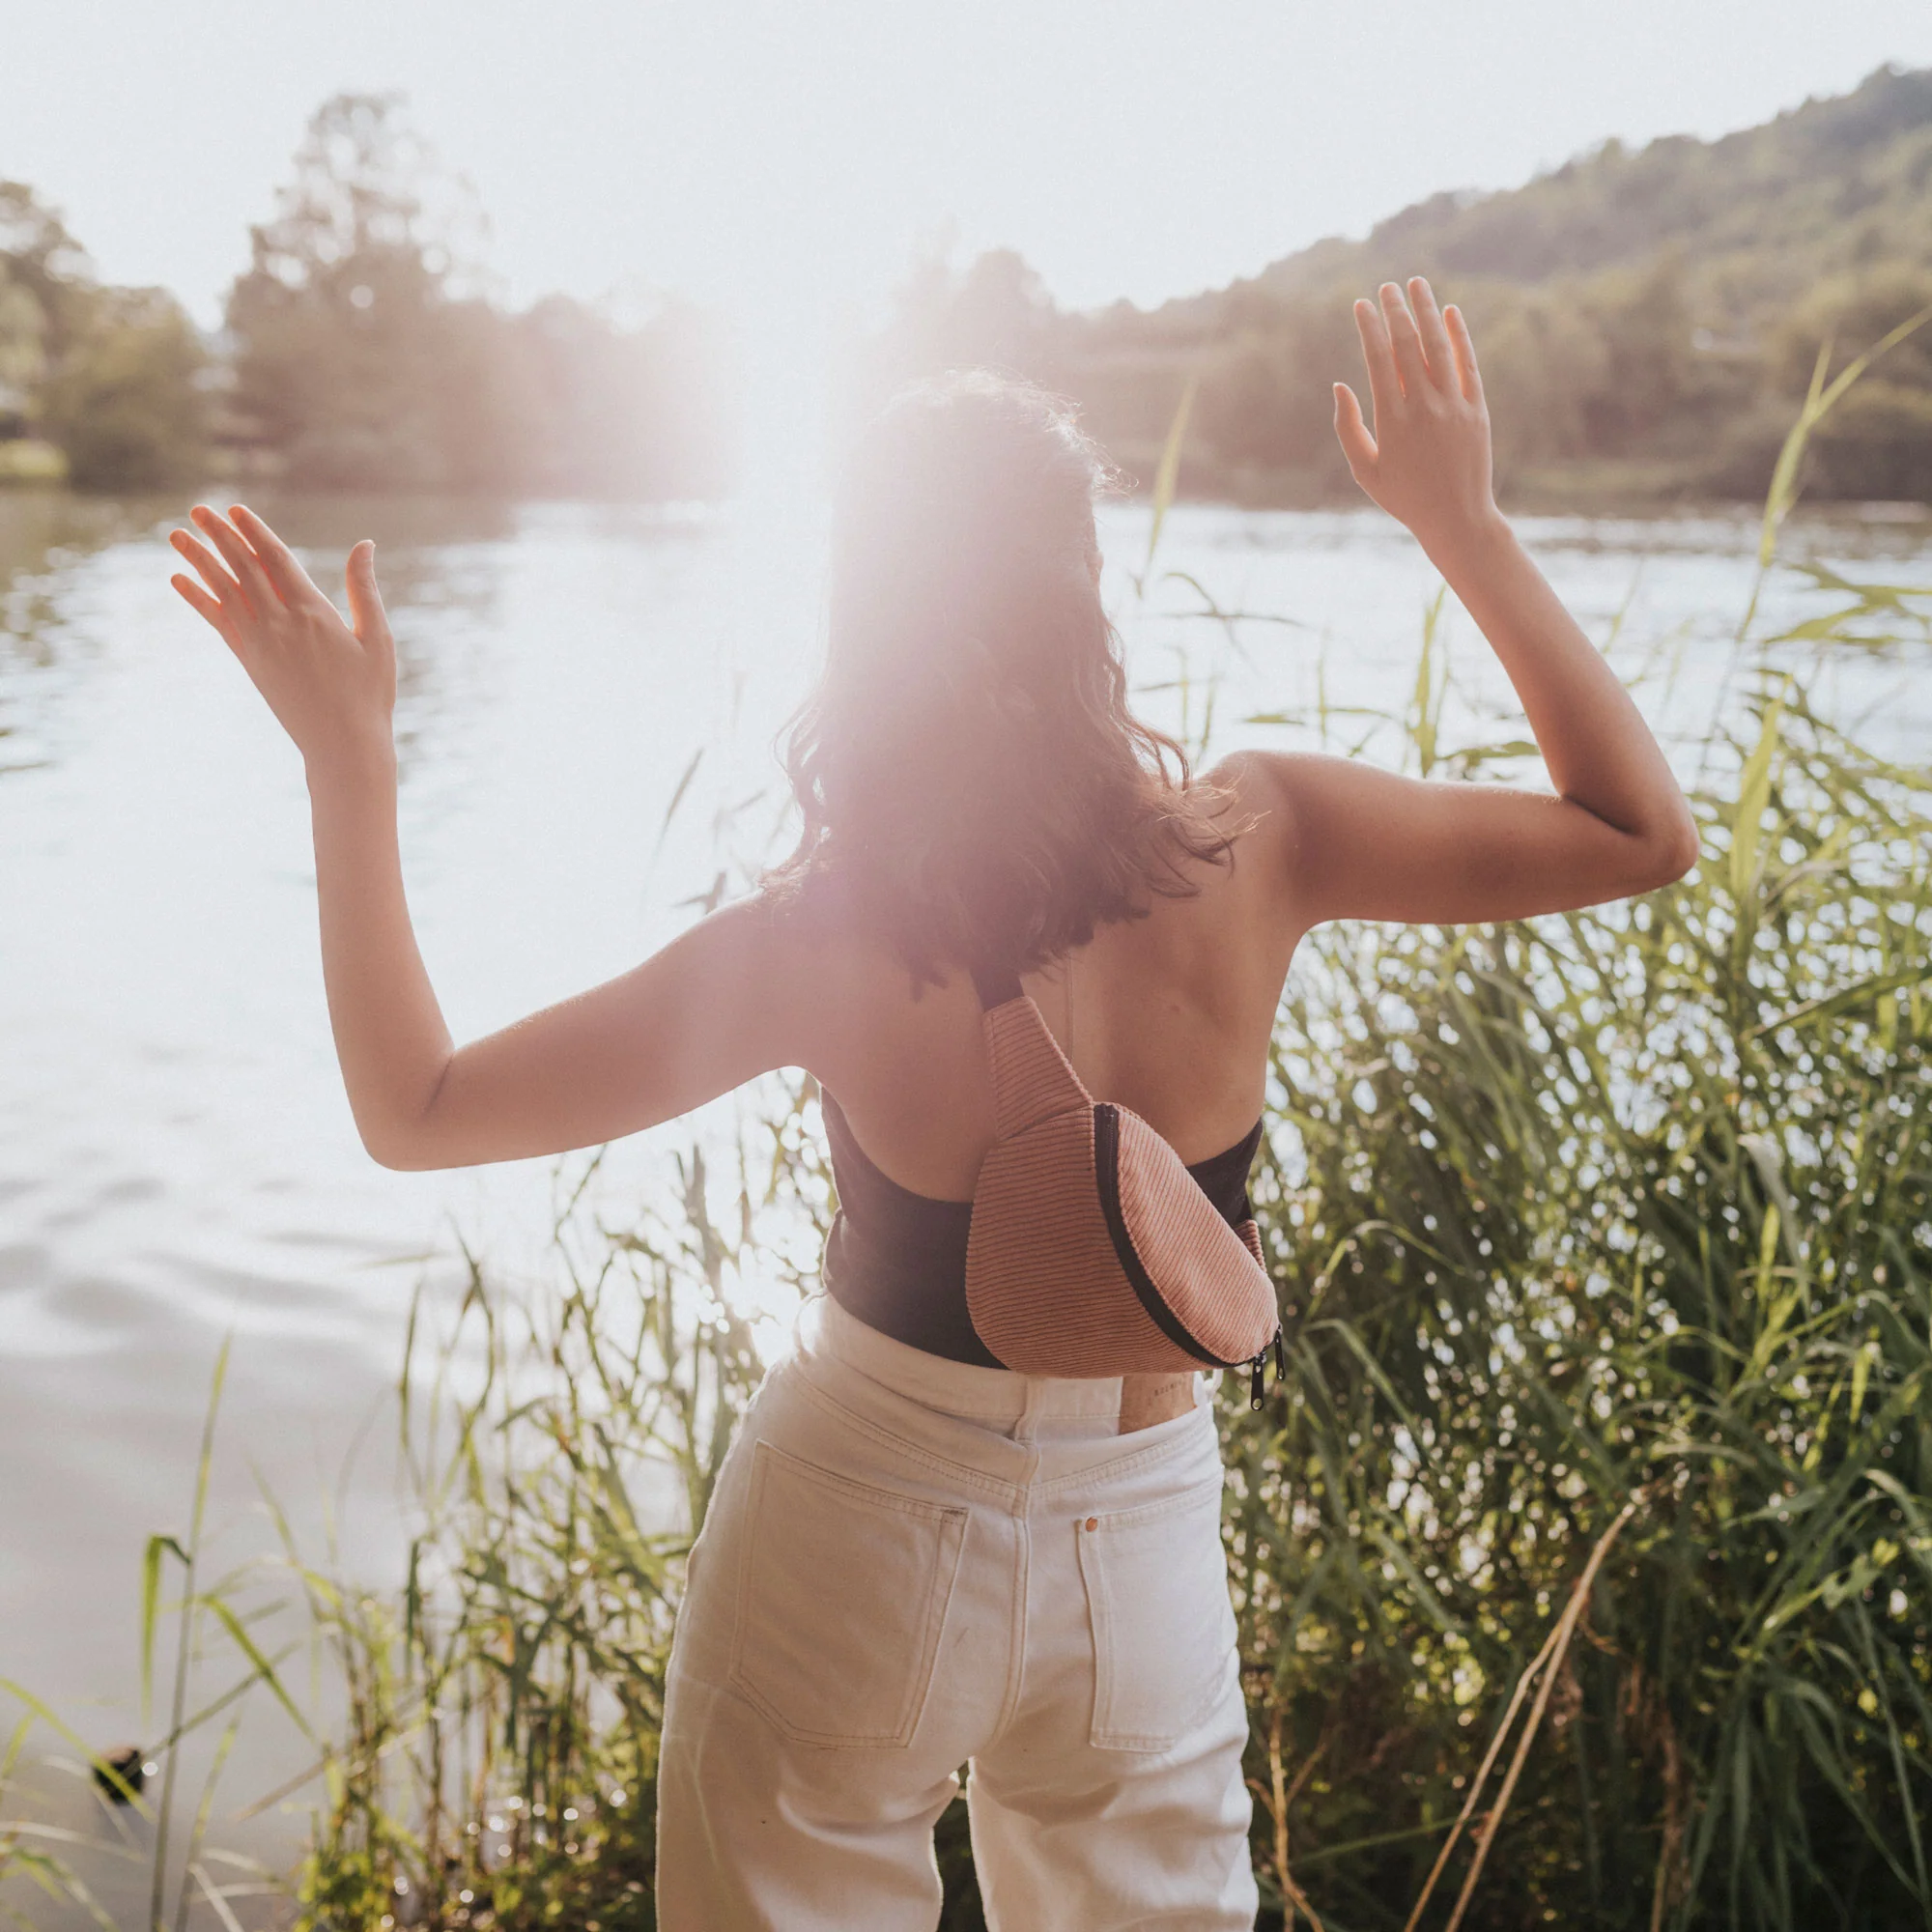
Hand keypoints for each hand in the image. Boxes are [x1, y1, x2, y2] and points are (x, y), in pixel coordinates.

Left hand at [170, 505, 395, 773]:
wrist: (343, 744)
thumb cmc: (370, 693)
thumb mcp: (377, 638)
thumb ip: (364, 589)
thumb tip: (365, 545)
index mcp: (314, 612)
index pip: (276, 560)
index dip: (254, 532)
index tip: (235, 510)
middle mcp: (280, 623)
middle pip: (243, 568)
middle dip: (219, 536)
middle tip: (198, 509)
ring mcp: (261, 643)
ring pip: (223, 590)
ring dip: (198, 560)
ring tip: (175, 536)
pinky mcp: (251, 662)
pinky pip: (218, 622)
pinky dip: (198, 599)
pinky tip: (179, 580)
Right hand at [1333, 278, 1499, 557]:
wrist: (1456, 518)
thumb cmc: (1404, 498)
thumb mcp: (1365, 470)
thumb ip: (1348, 428)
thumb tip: (1340, 386)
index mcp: (1391, 420)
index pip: (1378, 358)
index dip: (1368, 326)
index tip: (1360, 304)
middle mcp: (1423, 407)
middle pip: (1407, 344)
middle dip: (1395, 310)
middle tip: (1386, 286)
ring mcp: (1453, 406)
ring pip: (1438, 346)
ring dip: (1427, 310)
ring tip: (1417, 284)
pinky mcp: (1477, 409)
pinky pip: (1467, 364)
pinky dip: (1459, 336)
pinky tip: (1451, 312)